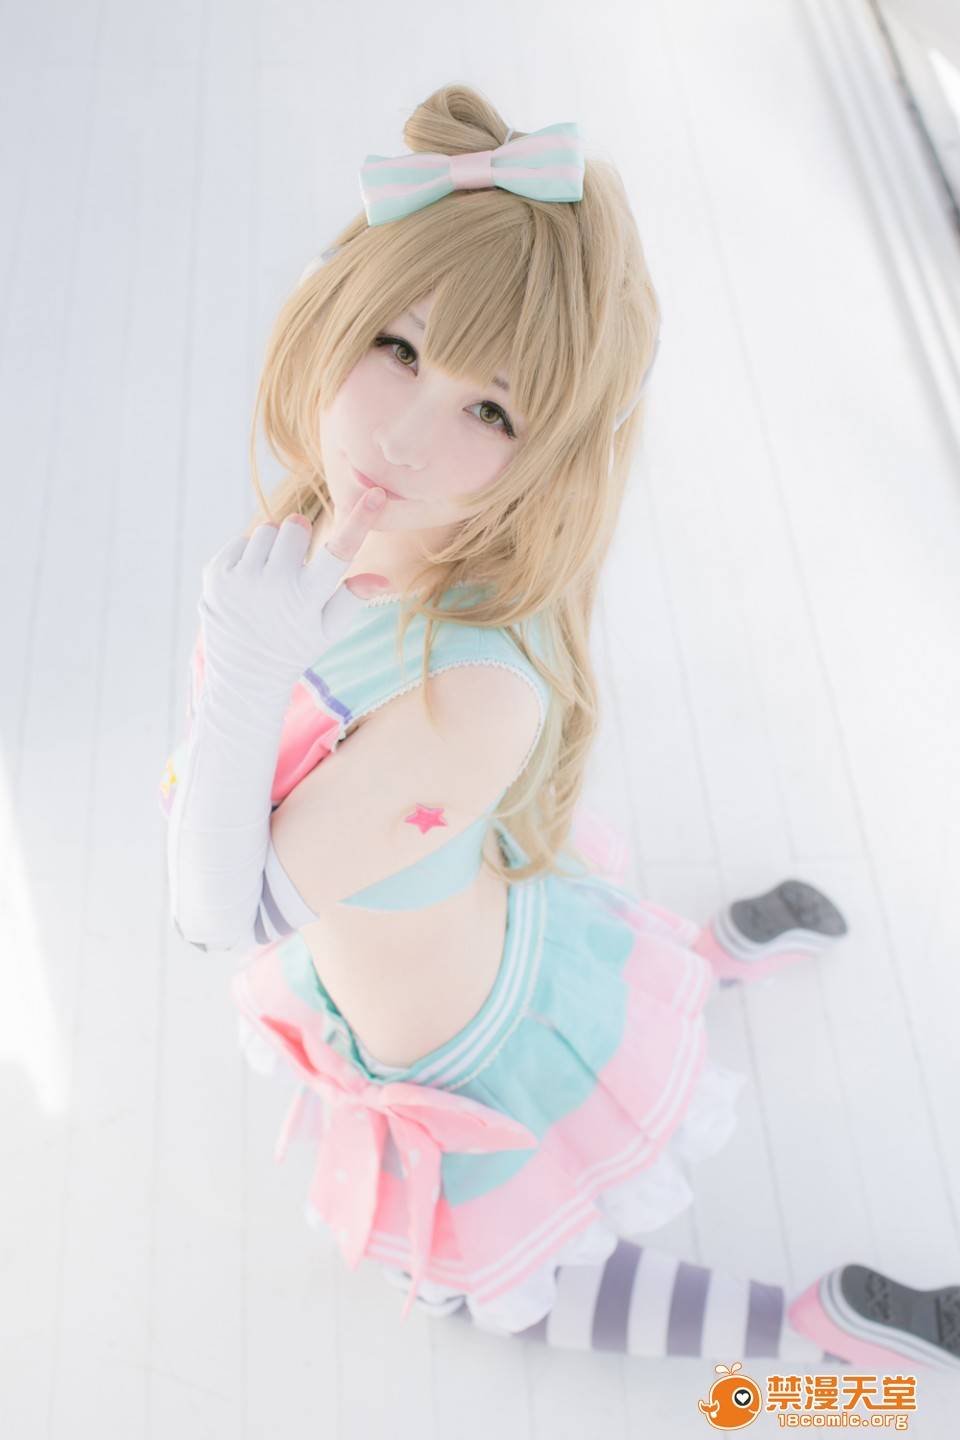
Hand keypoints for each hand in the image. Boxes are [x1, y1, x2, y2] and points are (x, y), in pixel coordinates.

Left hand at [198, 489, 390, 701]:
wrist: (244, 675)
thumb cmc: (294, 648)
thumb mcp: (328, 631)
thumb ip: (352, 600)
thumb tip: (384, 579)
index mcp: (306, 599)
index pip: (339, 552)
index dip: (360, 520)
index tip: (376, 494)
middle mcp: (272, 586)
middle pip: (295, 526)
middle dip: (300, 538)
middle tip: (297, 565)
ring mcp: (239, 579)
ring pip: (266, 530)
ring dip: (274, 547)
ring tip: (272, 577)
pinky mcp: (214, 574)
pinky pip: (240, 541)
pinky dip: (248, 556)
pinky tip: (250, 584)